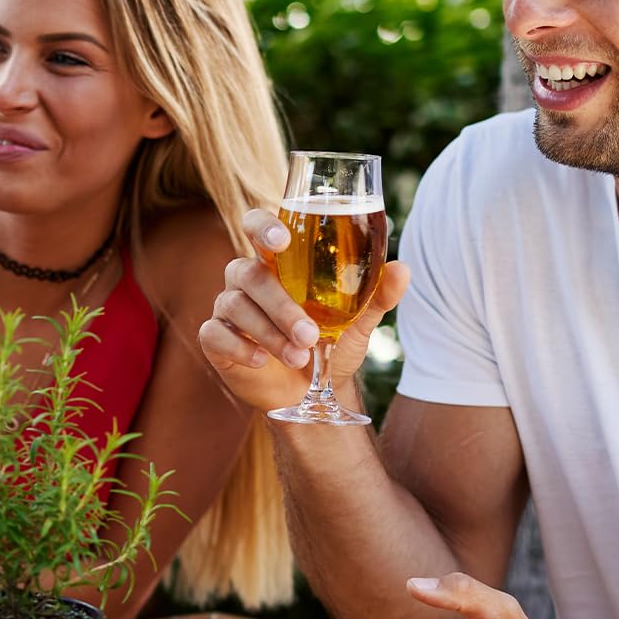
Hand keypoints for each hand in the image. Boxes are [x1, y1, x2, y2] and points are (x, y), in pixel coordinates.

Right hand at [198, 208, 409, 413]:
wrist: (314, 393)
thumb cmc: (332, 344)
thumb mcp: (360, 320)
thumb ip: (378, 293)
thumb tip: (403, 269)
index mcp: (278, 262)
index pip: (257, 226)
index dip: (262, 227)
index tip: (281, 241)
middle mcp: (248, 278)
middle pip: (249, 273)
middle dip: (280, 304)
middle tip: (310, 334)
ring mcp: (228, 307)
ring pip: (234, 304)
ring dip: (269, 331)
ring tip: (299, 357)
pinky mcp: (215, 339)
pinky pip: (215, 334)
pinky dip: (241, 347)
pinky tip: (263, 361)